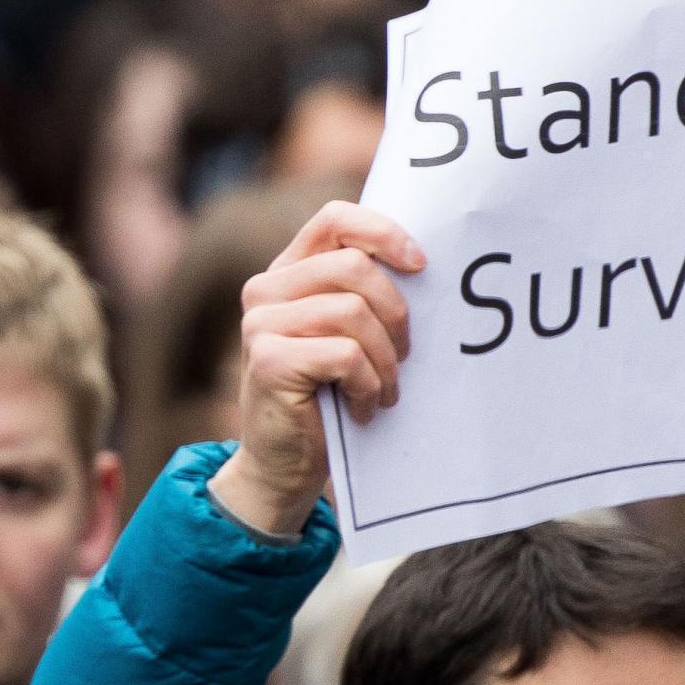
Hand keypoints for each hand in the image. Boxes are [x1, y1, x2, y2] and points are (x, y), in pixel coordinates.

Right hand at [214, 200, 423, 537]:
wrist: (283, 466)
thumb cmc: (326, 398)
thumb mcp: (344, 335)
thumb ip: (361, 295)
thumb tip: (424, 263)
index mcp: (287, 273)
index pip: (335, 219)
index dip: (383, 232)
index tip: (421, 265)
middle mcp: (265, 290)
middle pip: (354, 266)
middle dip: (396, 313)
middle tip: (404, 356)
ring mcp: (260, 324)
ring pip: (353, 312)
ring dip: (385, 359)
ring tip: (384, 390)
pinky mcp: (268, 360)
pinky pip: (345, 354)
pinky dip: (368, 385)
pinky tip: (364, 408)